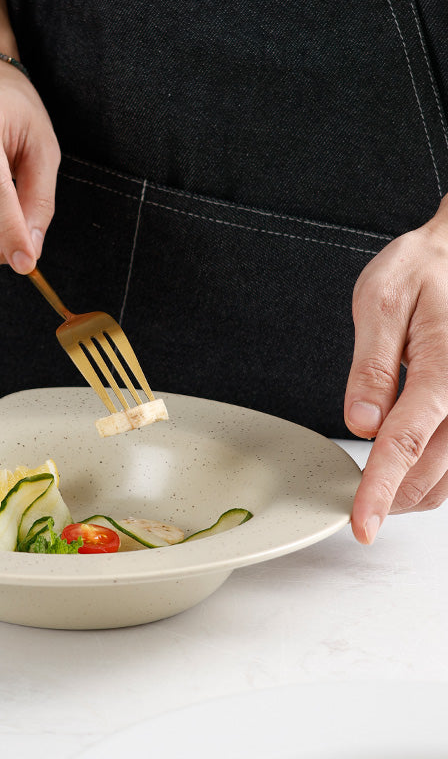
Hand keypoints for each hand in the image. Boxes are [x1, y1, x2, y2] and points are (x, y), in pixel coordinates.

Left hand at [346, 194, 447, 542]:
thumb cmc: (423, 269)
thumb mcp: (380, 303)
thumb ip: (371, 368)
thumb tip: (362, 423)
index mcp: (444, 369)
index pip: (404, 445)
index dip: (379, 490)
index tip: (360, 524)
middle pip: (432, 471)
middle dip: (391, 496)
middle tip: (354, 500)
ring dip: (413, 492)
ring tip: (376, 489)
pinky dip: (434, 474)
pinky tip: (406, 467)